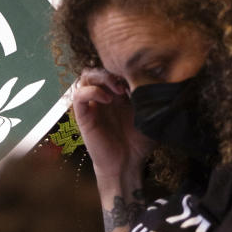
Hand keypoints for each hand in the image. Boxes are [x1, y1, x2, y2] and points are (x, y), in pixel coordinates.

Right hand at [72, 67, 153, 189]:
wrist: (128, 164)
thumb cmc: (140, 142)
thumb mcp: (149, 114)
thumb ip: (148, 96)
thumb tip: (153, 76)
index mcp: (118, 94)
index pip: (114, 69)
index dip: (125, 68)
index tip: (140, 76)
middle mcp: (103, 97)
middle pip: (99, 68)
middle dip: (112, 69)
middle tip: (127, 81)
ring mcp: (92, 105)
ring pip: (86, 76)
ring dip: (101, 77)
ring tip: (117, 89)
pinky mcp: (83, 116)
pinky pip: (78, 95)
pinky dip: (91, 91)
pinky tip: (106, 99)